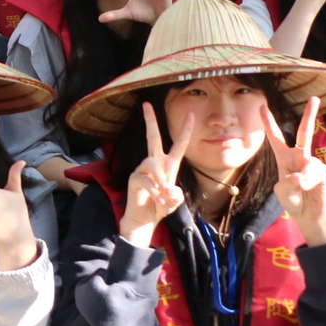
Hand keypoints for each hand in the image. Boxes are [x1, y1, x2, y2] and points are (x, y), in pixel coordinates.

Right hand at [120, 103, 190, 245]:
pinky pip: (147, 181)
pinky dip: (156, 193)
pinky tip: (159, 202)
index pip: (178, 145)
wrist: (144, 220)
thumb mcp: (174, 201)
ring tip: (164, 195)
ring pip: (153, 164)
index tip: (191, 114)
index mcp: (168, 165)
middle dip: (150, 121)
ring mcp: (143, 170)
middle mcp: (154, 163)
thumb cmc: (160, 207)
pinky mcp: (135, 178)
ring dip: (161, 180)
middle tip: (146, 104)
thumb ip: (175, 195)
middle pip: (153, 138)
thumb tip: (168, 188)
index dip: (185, 130)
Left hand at [263, 97, 325, 246]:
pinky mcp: (323, 172)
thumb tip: (299, 175)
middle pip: (304, 133)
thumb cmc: (294, 202)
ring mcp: (312, 163)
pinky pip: (314, 172)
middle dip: (310, 115)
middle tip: (315, 98)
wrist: (310, 216)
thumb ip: (287, 183)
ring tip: (300, 188)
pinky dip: (309, 181)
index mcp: (284, 158)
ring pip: (307, 162)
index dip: (269, 122)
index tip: (263, 106)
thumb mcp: (282, 193)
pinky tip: (308, 188)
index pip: (275, 137)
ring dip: (302, 178)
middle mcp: (299, 157)